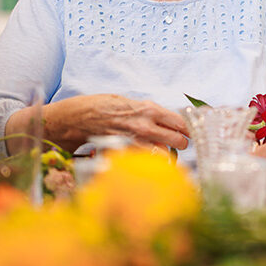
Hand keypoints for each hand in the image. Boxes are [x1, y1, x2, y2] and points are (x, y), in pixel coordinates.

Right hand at [25, 94, 189, 152]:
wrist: (75, 118)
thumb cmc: (101, 107)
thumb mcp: (129, 102)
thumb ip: (149, 113)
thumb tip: (167, 122)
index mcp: (148, 110)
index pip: (181, 123)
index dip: (188, 129)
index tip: (190, 133)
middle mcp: (145, 127)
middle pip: (179, 141)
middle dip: (180, 144)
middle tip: (177, 144)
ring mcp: (135, 143)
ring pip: (165, 155)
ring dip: (165, 154)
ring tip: (159, 152)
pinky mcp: (126, 156)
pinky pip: (145, 163)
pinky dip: (147, 162)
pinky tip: (142, 159)